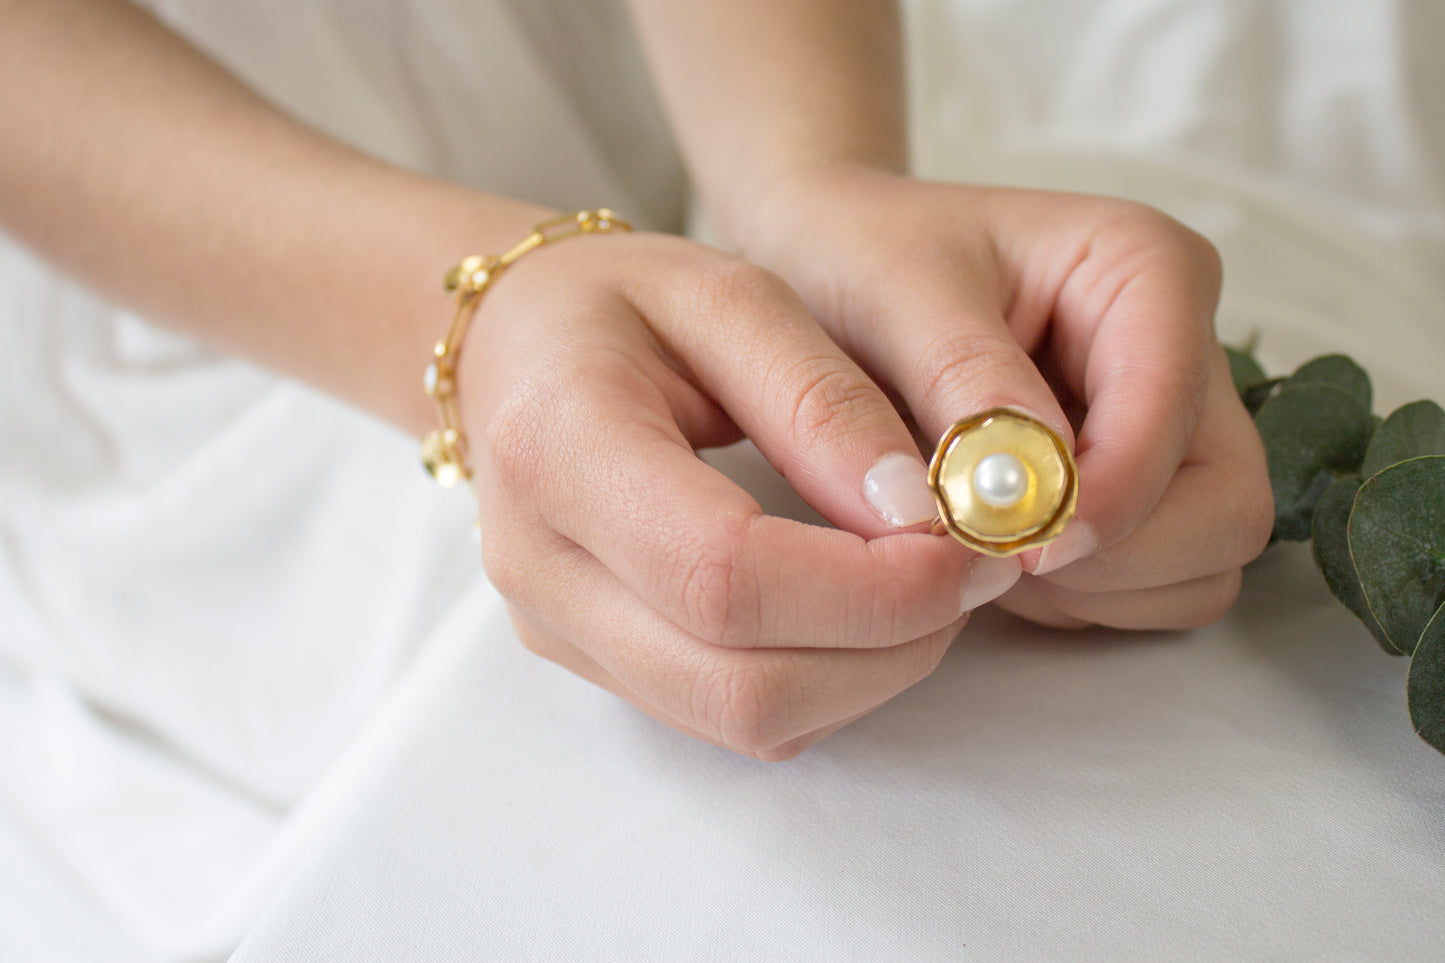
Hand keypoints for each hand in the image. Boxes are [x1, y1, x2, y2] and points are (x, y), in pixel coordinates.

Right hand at [461, 229, 1020, 758]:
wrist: (514, 351)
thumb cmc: (619, 305)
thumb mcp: (731, 297)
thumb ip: (824, 403)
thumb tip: (918, 516)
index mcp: (559, 447)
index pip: (723, 575)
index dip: (868, 587)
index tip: (967, 544)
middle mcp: (539, 565)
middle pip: (741, 684)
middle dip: (890, 646)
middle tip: (970, 566)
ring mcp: (556, 629)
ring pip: (747, 721)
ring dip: (869, 672)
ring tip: (922, 578)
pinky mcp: (591, 663)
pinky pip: (732, 718)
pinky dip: (825, 680)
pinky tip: (854, 604)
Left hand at [739, 165, 1273, 629]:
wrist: (825, 266)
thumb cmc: (861, 256)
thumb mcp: (893, 293)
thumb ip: (961, 377)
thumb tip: (1020, 481)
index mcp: (1144, 268)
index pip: (1175, 404)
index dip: (1112, 492)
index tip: (1022, 546)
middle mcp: (1180, 348)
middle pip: (1226, 505)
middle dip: (1117, 555)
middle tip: (998, 557)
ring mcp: (1169, 428)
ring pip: (1201, 561)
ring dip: (1094, 586)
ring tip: (977, 543)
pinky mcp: (1142, 490)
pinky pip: (1153, 588)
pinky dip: (1081, 598)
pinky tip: (995, 554)